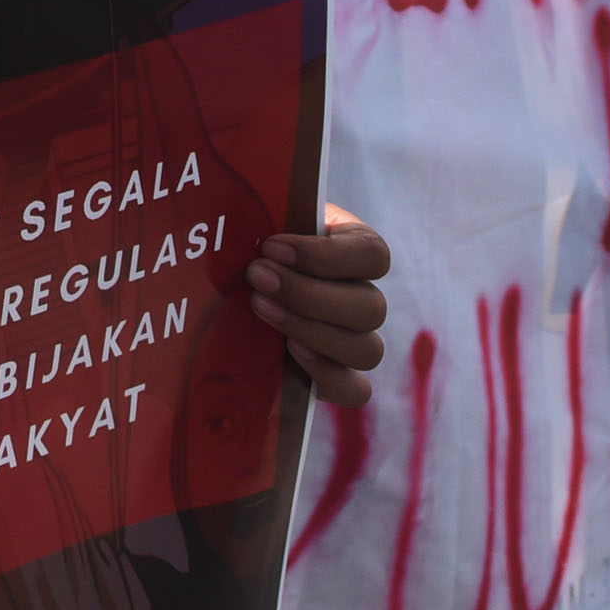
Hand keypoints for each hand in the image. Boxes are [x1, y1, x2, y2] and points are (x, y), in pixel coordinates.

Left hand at [246, 204, 390, 408]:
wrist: (237, 285)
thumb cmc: (254, 244)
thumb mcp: (262, 222)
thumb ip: (266, 218)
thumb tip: (248, 224)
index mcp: (357, 249)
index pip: (373, 255)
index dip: (324, 255)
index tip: (271, 246)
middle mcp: (365, 296)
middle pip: (370, 308)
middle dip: (307, 294)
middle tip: (257, 277)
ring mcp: (356, 341)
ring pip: (366, 350)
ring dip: (312, 331)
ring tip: (261, 309)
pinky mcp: (338, 377)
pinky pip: (355, 390)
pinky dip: (324, 373)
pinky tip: (286, 351)